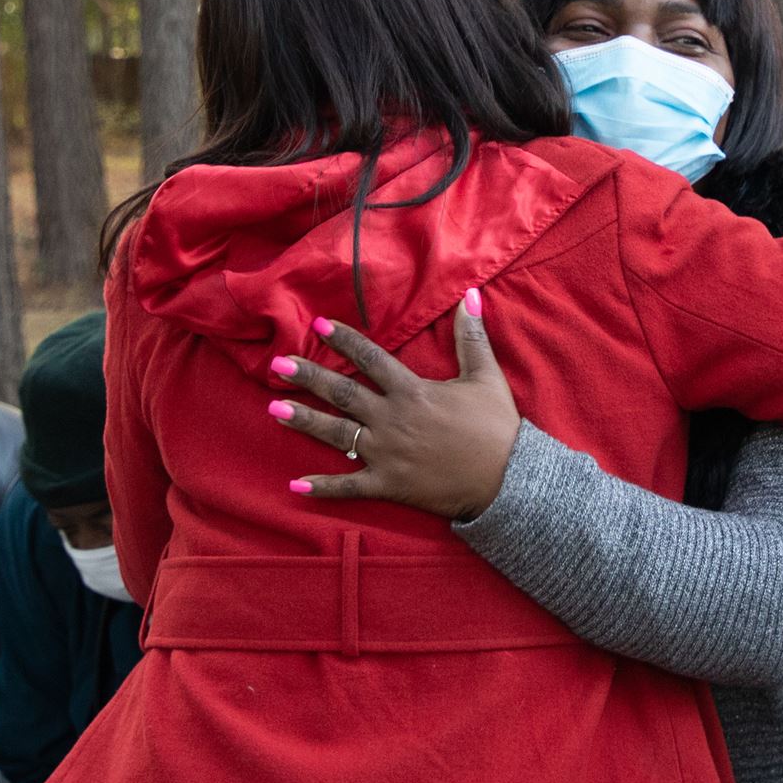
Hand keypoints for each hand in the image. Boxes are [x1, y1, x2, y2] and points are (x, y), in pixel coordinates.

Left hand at [269, 290, 520, 520]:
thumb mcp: (486, 377)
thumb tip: (469, 294)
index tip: (317, 325)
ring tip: (274, 410)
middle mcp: (393, 419)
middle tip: (278, 366)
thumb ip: (471, 337)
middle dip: (308, 378)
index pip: (370, 360)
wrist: (508, 479)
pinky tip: (296, 485)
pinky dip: (323, 487)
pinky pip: (350, 487)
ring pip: (338, 434)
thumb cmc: (498, 427)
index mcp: (413, 391)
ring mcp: (387, 454)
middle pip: (343, 393)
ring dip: (304, 422)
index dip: (344, 340)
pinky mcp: (389, 485)